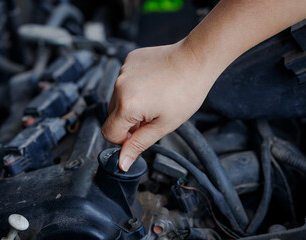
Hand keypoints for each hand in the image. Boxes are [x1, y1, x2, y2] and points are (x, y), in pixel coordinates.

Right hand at [101, 38, 215, 170]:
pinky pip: (125, 81)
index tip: (139, 135)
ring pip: (118, 98)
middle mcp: (119, 86)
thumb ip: (139, 144)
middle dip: (129, 121)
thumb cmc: (186, 93)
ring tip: (155, 99)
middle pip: (113, 115)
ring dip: (131, 104)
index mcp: (127, 105)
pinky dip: (135, 87)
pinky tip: (153, 85)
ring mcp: (123, 70)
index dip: (123, 140)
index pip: (108, 133)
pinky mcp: (130, 60)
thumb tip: (122, 163)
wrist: (196, 60)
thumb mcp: (163, 125)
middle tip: (151, 117)